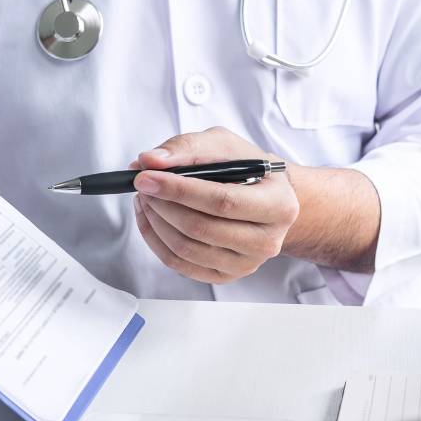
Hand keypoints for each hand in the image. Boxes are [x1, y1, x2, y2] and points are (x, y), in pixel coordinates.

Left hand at [131, 127, 298, 283]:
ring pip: (186, 249)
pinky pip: (180, 264)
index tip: (146, 177)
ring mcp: (246, 263)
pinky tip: (151, 218)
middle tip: (142, 184)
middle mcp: (267, 240)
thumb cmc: (246, 169)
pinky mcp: (226, 275)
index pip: (222, 201)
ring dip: (155, 222)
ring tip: (146, 198)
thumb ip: (187, 148)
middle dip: (162, 204)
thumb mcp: (224, 144)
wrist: (267, 198)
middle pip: (200, 229)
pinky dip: (156, 240)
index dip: (179, 190)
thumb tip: (150, 161)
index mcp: (278, 204)